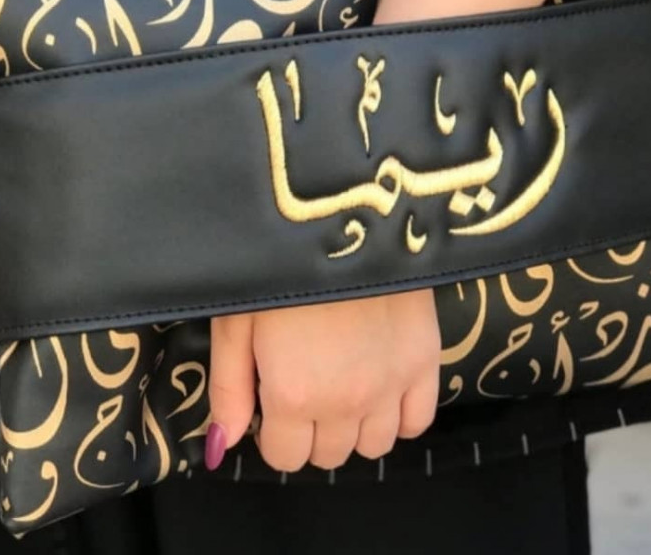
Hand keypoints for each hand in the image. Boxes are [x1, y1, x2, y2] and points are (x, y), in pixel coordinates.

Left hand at [206, 0, 554, 474]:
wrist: (350, 196)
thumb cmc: (278, 250)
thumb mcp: (237, 313)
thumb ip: (230, 386)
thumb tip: (220, 448)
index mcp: (295, 392)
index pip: (284, 455)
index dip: (271, 430)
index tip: (271, 397)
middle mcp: (349, 400)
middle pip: (330, 455)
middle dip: (309, 428)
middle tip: (301, 381)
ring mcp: (394, 382)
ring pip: (375, 444)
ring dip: (354, 422)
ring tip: (340, 377)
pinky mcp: (429, 358)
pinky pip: (420, 420)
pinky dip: (398, 411)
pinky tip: (380, 379)